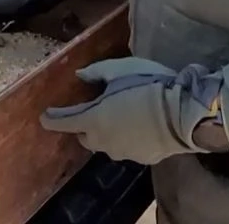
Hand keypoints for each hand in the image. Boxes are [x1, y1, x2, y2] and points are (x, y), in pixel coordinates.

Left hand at [39, 57, 228, 164]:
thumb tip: (80, 76)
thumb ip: (97, 72)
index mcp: (92, 119)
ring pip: (107, 144)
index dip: (52, 119)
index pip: (63, 122)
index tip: (45, 116)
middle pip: (85, 136)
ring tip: (121, 117)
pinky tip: (140, 127)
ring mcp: (123, 153)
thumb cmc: (147, 86)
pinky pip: (128, 148)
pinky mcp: (142, 158)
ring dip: (107, 133)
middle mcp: (103, 141)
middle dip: (84, 126)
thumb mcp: (120, 69)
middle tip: (94, 110)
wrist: (183, 113)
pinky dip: (128, 139)